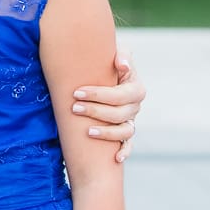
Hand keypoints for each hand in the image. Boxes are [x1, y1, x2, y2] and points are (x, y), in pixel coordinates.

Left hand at [72, 48, 143, 162]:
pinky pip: (128, 144)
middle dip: (96, 112)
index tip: (77, 93)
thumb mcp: (115, 51)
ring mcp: (130, 119)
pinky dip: (125, 151)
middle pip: (120, 114)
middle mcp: (135, 105)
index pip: (120, 95)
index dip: (99, 95)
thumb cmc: (106, 58)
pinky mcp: (124, 130)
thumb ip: (121, 54)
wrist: (102, 68)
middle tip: (74, 108)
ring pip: (125, 130)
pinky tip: (116, 158)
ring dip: (108, 133)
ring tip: (88, 132)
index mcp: (135, 87)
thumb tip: (122, 65)